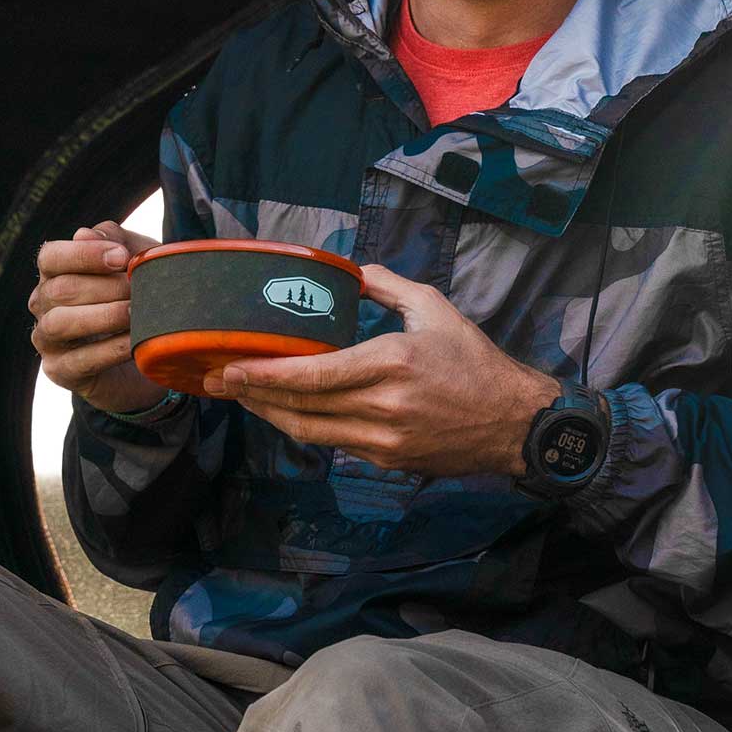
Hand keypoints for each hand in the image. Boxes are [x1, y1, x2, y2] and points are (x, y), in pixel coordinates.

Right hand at [30, 220, 168, 416]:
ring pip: (61, 323)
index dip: (85, 254)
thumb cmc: (136, 299)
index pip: (51, 257)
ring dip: (103, 316)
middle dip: (105, 287)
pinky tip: (134, 342)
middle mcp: (43, 305)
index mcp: (54, 275)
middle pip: (60, 289)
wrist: (150, 354)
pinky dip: (110, 349)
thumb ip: (117, 242)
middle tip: (139, 288)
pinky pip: (80, 360)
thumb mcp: (136, 264)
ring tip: (135, 313)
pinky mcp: (60, 371)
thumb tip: (84, 234)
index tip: (123, 257)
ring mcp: (47, 340)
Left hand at [203, 263, 558, 475]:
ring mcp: (383, 440)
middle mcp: (383, 407)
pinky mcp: (386, 460)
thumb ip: (388, 286)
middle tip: (218, 381)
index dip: (264, 376)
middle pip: (300, 408)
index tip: (231, 367)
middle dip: (251, 395)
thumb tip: (352, 272)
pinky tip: (286, 411)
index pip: (313, 376)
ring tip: (241, 396)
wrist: (513, 423)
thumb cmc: (475, 362)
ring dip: (270, 415)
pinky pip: (332, 442)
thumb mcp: (435, 309)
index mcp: (392, 364)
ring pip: (309, 431)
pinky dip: (304, 426)